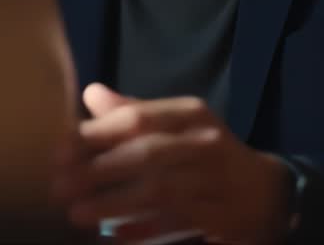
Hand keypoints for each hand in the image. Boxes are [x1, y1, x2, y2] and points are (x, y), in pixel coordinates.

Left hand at [52, 83, 292, 243]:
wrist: (266, 193)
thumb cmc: (207, 154)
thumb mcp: (178, 125)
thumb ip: (134, 112)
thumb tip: (89, 93)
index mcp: (190, 114)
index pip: (137, 118)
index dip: (95, 134)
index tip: (58, 152)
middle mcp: (204, 142)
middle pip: (145, 154)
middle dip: (97, 171)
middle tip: (58, 188)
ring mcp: (214, 180)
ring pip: (158, 191)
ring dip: (114, 203)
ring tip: (77, 214)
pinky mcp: (219, 215)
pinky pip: (175, 222)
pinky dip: (143, 229)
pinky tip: (114, 236)